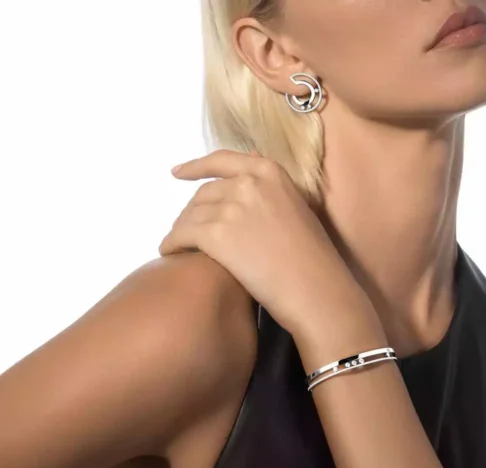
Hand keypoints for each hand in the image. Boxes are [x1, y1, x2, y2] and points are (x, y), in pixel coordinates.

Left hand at [159, 149, 369, 338]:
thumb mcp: (297, 208)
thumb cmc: (313, 257)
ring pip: (190, 214)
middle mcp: (247, 183)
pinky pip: (181, 234)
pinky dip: (172, 243)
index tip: (177, 172)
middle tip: (186, 230)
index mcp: (269, 172)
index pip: (222, 161)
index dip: (196, 166)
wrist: (315, 288)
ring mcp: (231, 207)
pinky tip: (169, 253)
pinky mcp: (217, 235)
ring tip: (178, 245)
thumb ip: (272, 189)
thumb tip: (251, 167)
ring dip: (180, 230)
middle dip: (192, 212)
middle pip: (204, 193)